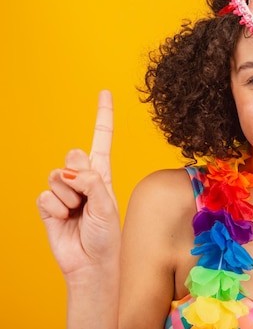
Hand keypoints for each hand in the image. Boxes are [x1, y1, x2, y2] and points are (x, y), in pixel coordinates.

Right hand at [37, 90, 120, 277]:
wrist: (91, 262)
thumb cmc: (106, 235)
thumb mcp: (108, 205)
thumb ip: (92, 182)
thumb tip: (70, 169)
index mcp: (102, 173)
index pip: (101, 138)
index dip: (103, 115)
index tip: (105, 92)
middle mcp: (83, 178)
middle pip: (73, 155)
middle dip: (80, 175)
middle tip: (87, 199)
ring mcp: (64, 191)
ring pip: (57, 176)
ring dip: (69, 197)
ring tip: (78, 214)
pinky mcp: (47, 205)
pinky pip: (44, 195)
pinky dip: (56, 209)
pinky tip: (64, 220)